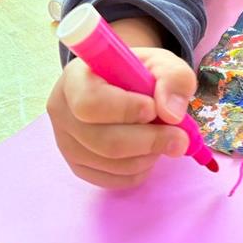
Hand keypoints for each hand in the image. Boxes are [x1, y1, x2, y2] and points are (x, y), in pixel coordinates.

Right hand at [47, 17, 196, 188]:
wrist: (123, 86)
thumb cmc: (138, 72)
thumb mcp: (162, 62)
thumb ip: (173, 77)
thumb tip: (171, 113)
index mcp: (75, 78)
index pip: (89, 102)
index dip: (125, 110)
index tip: (153, 108)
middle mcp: (62, 112)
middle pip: (102, 141)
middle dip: (149, 140)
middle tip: (179, 137)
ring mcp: (66, 143)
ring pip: (111, 164)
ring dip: (148, 155)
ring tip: (164, 137)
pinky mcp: (78, 167)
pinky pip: (113, 180)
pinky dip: (140, 170)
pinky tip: (149, 150)